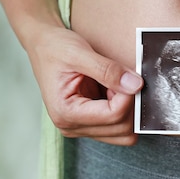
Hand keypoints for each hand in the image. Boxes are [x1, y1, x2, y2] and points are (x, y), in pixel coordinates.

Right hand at [25, 24, 143, 145]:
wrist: (43, 46)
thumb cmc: (55, 48)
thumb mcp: (80, 54)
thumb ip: (109, 71)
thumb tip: (136, 85)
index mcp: (66, 112)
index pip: (114, 115)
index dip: (128, 96)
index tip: (129, 76)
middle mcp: (72, 126)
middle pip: (122, 129)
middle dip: (130, 104)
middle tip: (124, 79)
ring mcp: (81, 126)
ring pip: (123, 132)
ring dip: (128, 108)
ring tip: (116, 84)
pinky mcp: (89, 121)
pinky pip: (118, 125)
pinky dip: (124, 108)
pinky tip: (114, 89)